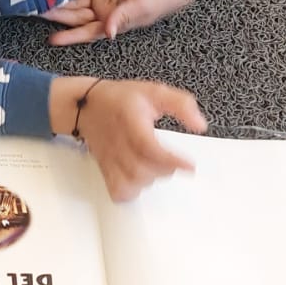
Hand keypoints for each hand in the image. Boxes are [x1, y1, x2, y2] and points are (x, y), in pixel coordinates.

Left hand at [43, 0, 200, 45]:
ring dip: (61, 3)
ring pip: (78, 5)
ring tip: (41, 0)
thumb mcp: (140, 5)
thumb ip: (122, 18)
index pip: (86, 32)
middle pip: (76, 18)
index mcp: (112, 23)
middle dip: (57, 16)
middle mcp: (105, 16)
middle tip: (35, 11)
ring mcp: (105, 3)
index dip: (69, 36)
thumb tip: (108, 34)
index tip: (52, 39)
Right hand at [51, 77, 207, 201]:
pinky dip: (131, 192)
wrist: (85, 105)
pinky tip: (139, 182)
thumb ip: (181, 104)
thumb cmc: (119, 99)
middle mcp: (118, 141)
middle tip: (173, 162)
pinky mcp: (105, 168)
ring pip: (131, 182)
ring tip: (157, 168)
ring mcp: (109, 157)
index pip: (147, 146)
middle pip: (141, 169)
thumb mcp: (154, 91)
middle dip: (164, 169)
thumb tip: (200, 125)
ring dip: (150, 179)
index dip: (170, 159)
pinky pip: (117, 190)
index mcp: (130, 120)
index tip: (190, 165)